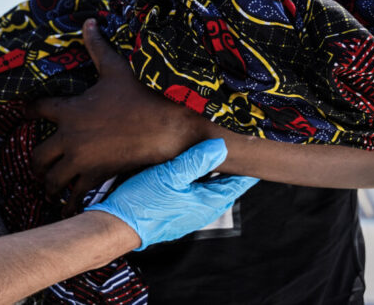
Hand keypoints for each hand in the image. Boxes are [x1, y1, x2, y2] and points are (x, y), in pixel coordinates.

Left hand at [28, 19, 206, 212]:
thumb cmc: (140, 96)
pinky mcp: (97, 176)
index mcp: (70, 111)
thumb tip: (89, 22)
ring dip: (48, 182)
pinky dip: (69, 201)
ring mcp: (82, 160)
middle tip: (36, 163)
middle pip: (38, 155)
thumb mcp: (116, 69)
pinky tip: (67, 206)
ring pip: (52, 178)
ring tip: (48, 185)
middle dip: (35, 160)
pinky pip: (75, 194)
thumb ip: (98, 47)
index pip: (38, 109)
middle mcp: (70, 138)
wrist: (166, 127)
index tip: (24, 112)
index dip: (29, 110)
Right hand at [86, 139, 257, 249]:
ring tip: (211, 159)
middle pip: (223, 190)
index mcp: (206, 203)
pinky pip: (192, 198)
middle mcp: (200, 212)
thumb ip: (196, 160)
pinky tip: (185, 174)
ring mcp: (186, 216)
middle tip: (234, 153)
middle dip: (230, 172)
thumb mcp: (170, 174)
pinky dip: (196, 184)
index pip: (235, 185)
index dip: (246, 171)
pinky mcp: (173, 216)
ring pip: (207, 194)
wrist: (117, 226)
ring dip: (212, 178)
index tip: (255, 157)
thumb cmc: (142, 201)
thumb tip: (221, 147)